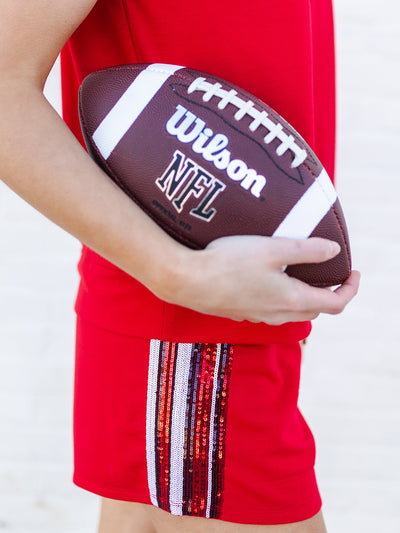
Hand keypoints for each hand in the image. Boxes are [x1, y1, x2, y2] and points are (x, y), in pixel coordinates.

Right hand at [165, 235, 359, 324]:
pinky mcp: (242, 313)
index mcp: (291, 299)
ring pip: (293, 311)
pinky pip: (272, 310)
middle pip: (316, 309)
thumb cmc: (229, 263)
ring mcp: (259, 316)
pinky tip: (270, 280)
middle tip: (329, 273)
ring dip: (305, 297)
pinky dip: (283, 298)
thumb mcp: (274, 249)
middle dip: (329, 294)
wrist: (187, 280)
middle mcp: (278, 314)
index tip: (353, 273)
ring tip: (302, 275)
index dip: (351, 289)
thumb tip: (334, 251)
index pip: (336, 303)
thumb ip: (307, 250)